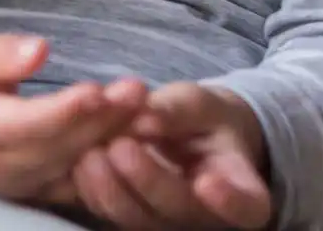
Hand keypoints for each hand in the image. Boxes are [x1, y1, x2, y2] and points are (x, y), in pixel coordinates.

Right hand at [0, 35, 146, 200]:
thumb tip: (40, 49)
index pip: (26, 124)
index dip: (63, 110)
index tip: (96, 89)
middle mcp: (2, 167)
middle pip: (59, 147)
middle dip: (102, 121)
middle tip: (138, 91)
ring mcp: (23, 187)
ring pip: (76, 167)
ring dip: (114, 141)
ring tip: (147, 111)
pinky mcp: (41, 194)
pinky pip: (81, 184)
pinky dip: (111, 162)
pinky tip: (138, 138)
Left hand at [70, 83, 271, 229]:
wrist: (191, 139)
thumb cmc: (204, 120)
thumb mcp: (200, 105)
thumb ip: (178, 112)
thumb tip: (147, 117)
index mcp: (242, 191)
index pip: (245, 205)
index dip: (230, 201)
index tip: (210, 184)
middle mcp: (208, 219)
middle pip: (179, 210)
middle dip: (148, 181)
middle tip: (121, 146)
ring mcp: (170, 225)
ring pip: (140, 220)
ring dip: (112, 190)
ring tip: (91, 154)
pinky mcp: (135, 220)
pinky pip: (113, 214)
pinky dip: (94, 191)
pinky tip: (78, 163)